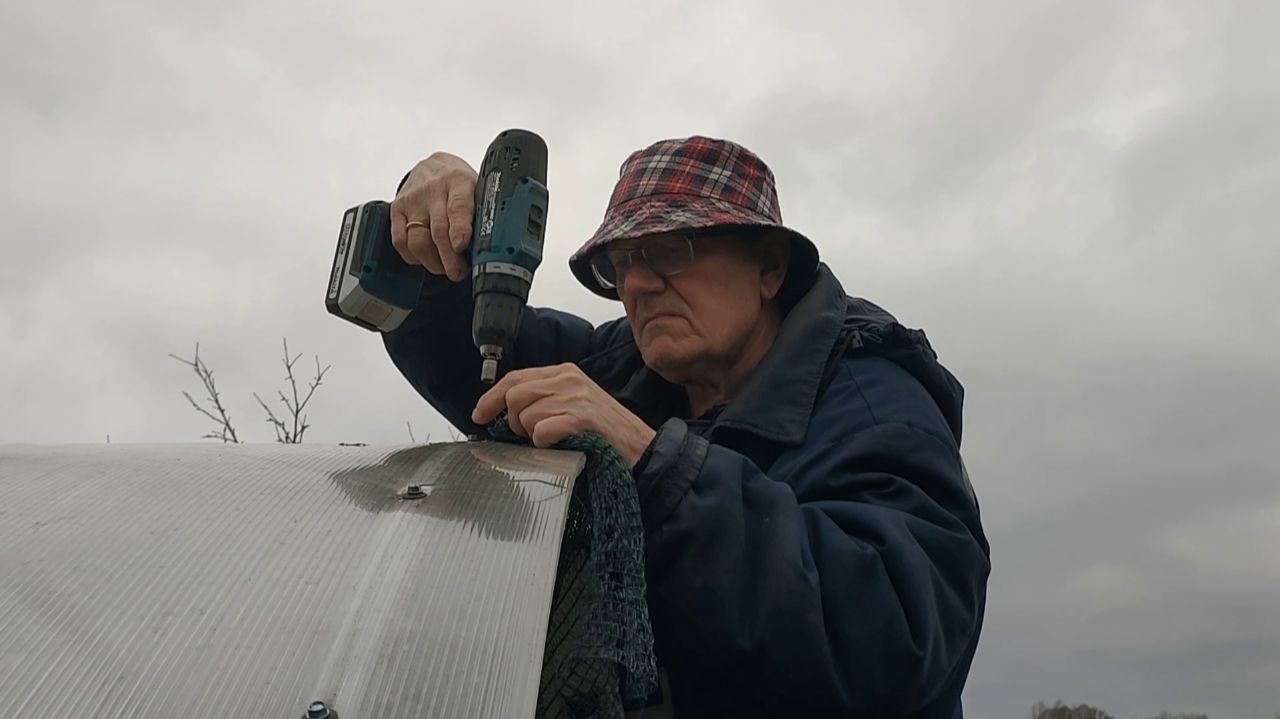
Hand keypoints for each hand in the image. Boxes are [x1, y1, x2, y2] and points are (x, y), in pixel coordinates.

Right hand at [390, 152, 477, 281]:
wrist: (433, 165)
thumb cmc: (458, 183)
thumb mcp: (477, 190)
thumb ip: (483, 214)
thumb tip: (494, 246)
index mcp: (459, 181)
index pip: (458, 207)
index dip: (460, 229)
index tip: (461, 245)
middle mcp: (433, 189)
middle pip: (439, 230)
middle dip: (449, 258)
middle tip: (458, 272)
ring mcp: (412, 200)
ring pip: (418, 240)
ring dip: (433, 262)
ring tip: (445, 267)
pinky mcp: (397, 209)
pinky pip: (400, 241)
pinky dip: (413, 257)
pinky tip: (425, 258)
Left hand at [472, 364, 657, 467]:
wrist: (642, 449)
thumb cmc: (605, 433)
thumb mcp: (573, 405)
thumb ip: (543, 400)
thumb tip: (504, 412)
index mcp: (565, 372)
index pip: (515, 378)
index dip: (492, 397)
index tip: (479, 415)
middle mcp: (570, 379)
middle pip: (515, 396)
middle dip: (514, 422)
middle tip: (531, 436)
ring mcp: (577, 397)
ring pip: (526, 416)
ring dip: (532, 436)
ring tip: (554, 441)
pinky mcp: (582, 417)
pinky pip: (542, 431)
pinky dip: (545, 444)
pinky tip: (561, 446)